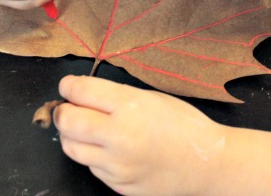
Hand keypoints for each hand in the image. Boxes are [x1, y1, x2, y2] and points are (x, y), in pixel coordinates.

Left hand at [54, 75, 226, 195]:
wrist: (208, 164)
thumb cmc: (184, 125)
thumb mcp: (151, 98)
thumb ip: (116, 96)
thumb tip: (83, 94)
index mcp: (130, 107)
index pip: (81, 91)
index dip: (68, 85)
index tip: (68, 86)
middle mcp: (120, 136)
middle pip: (67, 121)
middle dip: (62, 111)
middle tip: (68, 107)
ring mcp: (117, 165)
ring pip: (72, 148)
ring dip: (71, 135)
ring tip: (83, 128)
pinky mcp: (119, 185)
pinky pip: (91, 167)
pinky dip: (91, 155)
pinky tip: (106, 148)